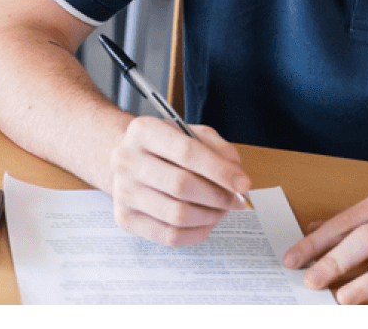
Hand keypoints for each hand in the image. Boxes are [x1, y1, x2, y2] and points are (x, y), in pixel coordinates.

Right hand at [107, 117, 252, 246]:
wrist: (128, 162)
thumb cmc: (165, 148)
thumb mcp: (191, 134)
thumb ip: (218, 149)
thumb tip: (237, 178)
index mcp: (143, 131)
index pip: (187, 152)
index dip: (220, 171)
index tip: (244, 184)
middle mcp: (126, 160)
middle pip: (181, 185)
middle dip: (217, 197)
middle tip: (235, 201)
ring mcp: (123, 191)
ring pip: (177, 215)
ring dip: (209, 216)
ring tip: (220, 210)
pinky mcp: (125, 219)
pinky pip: (169, 236)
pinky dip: (196, 233)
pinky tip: (205, 223)